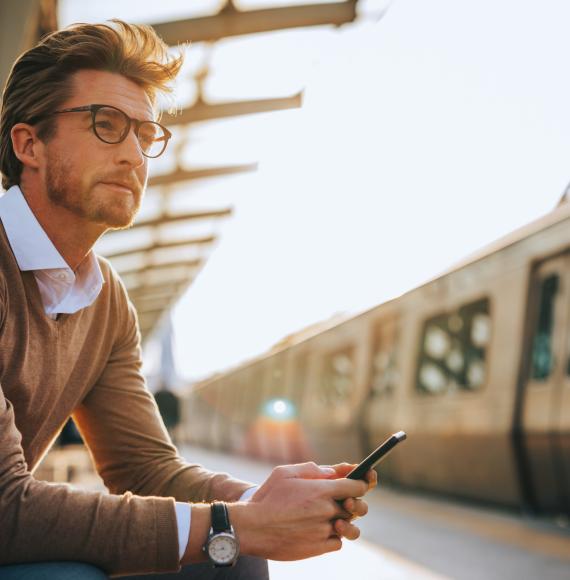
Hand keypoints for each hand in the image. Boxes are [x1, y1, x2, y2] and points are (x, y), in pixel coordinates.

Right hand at [230, 462, 369, 560]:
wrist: (252, 528)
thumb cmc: (267, 497)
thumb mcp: (285, 473)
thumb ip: (311, 469)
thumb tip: (332, 472)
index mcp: (321, 490)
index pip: (356, 487)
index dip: (361, 484)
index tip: (359, 484)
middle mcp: (326, 511)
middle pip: (355, 507)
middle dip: (353, 503)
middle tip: (344, 501)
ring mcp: (323, 531)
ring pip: (349, 527)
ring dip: (346, 522)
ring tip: (336, 519)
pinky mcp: (318, 548)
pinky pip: (338, 542)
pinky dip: (334, 536)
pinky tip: (322, 530)